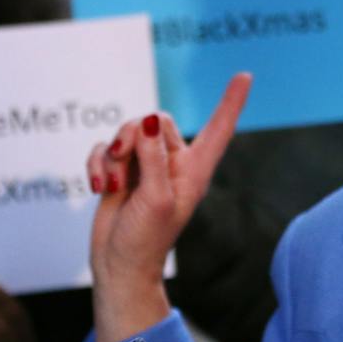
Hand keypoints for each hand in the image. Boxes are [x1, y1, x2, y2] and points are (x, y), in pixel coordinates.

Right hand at [88, 74, 251, 341]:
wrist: (118, 265)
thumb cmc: (146, 239)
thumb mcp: (156, 198)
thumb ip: (153, 157)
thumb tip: (145, 122)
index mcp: (194, 169)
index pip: (218, 128)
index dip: (231, 102)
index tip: (245, 75)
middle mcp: (173, 163)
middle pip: (153, 120)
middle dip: (132, 134)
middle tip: (121, 158)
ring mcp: (145, 165)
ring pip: (126, 133)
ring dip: (112, 156)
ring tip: (113, 185)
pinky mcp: (120, 171)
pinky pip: (104, 148)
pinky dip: (97, 163)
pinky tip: (99, 186)